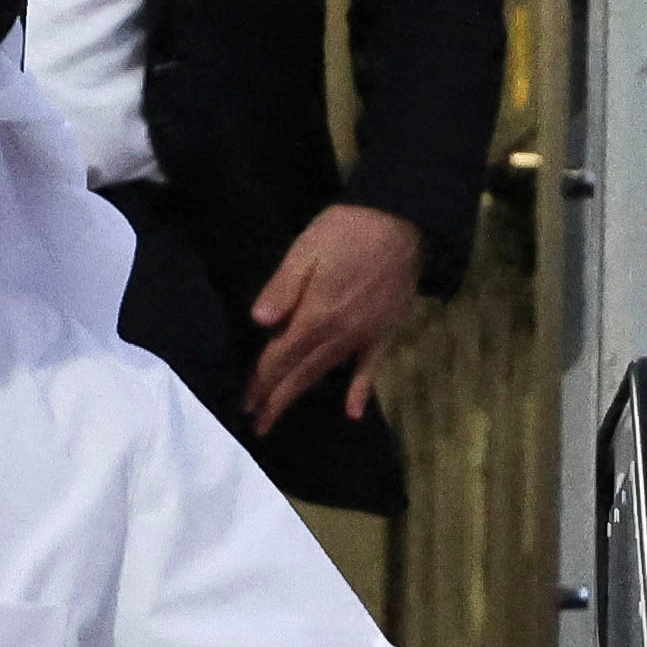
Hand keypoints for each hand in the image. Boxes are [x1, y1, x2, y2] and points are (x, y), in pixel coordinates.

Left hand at [241, 204, 429, 431]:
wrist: (401, 220)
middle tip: (256, 426)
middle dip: (275, 399)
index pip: (280, 357)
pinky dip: (360, 391)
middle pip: (300, 373)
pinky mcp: (385, 332)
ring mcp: (364, 335)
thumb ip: (282, 287)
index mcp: (315, 315)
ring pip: (326, 372)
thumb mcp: (305, 249)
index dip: (261, 381)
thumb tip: (258, 322)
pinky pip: (371, 368)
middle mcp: (338, 334)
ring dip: (301, 395)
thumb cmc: (347, 230)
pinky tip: (353, 413)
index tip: (245, 403)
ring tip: (280, 416)